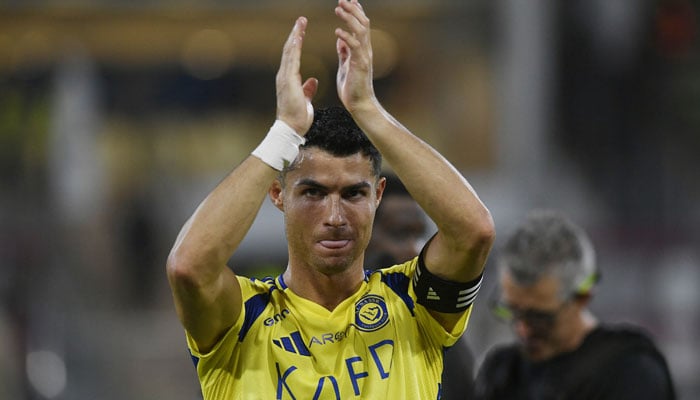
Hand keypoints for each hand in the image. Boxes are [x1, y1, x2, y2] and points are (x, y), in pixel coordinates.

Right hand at [276, 17, 318, 134]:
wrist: (291, 128)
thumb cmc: (298, 117)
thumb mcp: (306, 100)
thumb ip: (308, 89)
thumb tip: (313, 81)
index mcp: (289, 79)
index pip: (293, 56)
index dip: (297, 43)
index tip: (302, 31)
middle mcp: (284, 75)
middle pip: (289, 50)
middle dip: (295, 34)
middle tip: (301, 20)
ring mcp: (284, 77)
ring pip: (289, 51)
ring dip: (295, 36)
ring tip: (301, 22)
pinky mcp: (288, 80)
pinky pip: (291, 60)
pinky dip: (295, 47)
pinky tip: (298, 37)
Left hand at [335, 0, 375, 111]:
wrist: (359, 105)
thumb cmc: (352, 88)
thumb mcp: (346, 65)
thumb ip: (344, 52)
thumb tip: (340, 40)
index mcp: (361, 50)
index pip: (361, 26)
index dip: (356, 12)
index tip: (348, 0)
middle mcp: (366, 50)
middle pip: (363, 23)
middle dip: (353, 10)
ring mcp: (364, 57)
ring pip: (361, 31)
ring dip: (349, 18)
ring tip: (338, 9)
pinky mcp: (360, 65)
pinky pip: (355, 47)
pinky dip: (346, 37)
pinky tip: (337, 31)